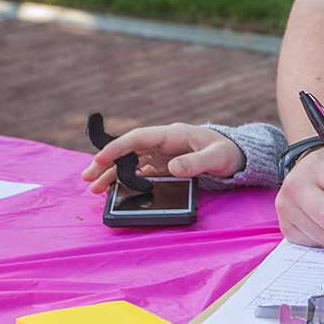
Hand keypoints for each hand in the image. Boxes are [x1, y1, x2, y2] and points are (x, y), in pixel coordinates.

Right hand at [80, 123, 244, 194]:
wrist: (237, 156)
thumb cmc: (228, 153)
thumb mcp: (216, 158)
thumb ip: (195, 163)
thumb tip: (172, 168)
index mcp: (172, 134)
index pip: (139, 138)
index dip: (118, 147)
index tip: (100, 158)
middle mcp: (163, 142)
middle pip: (129, 150)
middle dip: (106, 162)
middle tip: (86, 177)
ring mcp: (162, 154)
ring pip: (131, 161)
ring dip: (112, 173)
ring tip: (93, 187)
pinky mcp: (164, 165)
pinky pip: (140, 170)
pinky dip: (125, 179)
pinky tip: (114, 189)